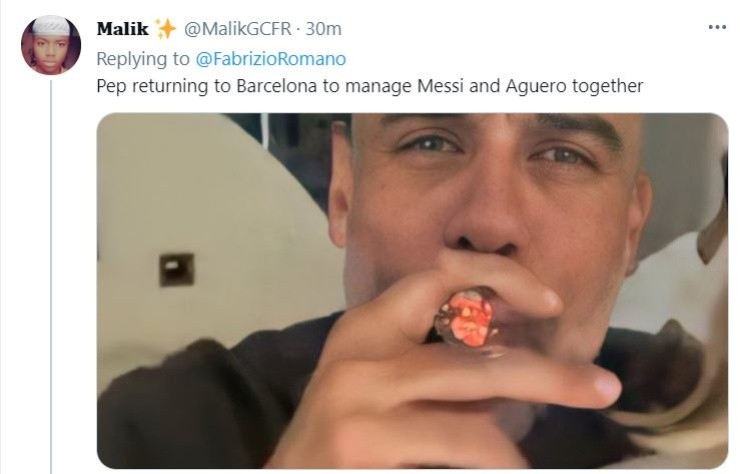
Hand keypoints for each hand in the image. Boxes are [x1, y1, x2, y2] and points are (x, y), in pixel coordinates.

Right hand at [266, 250, 621, 467]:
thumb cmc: (337, 435)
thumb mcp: (377, 383)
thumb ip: (432, 363)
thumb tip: (515, 360)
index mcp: (365, 328)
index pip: (438, 275)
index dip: (500, 277)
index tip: (549, 302)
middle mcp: (360, 358)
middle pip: (477, 361)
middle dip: (550, 375)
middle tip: (602, 387)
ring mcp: (359, 408)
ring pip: (476, 426)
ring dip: (515, 449)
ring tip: (523, 464)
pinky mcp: (363, 451)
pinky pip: (457, 459)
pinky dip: (491, 469)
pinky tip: (499, 473)